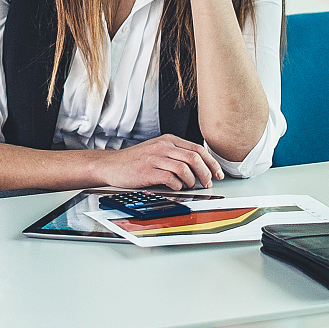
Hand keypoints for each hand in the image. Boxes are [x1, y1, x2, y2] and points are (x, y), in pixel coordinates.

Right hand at [96, 135, 225, 190]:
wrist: (111, 165)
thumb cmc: (134, 161)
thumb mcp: (157, 151)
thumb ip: (175, 155)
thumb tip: (199, 168)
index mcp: (168, 140)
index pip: (198, 149)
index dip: (211, 162)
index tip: (217, 173)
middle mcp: (163, 146)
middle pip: (195, 157)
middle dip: (206, 172)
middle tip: (208, 183)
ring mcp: (155, 158)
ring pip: (185, 167)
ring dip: (193, 180)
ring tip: (191, 186)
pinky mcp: (148, 171)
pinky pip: (171, 178)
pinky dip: (178, 185)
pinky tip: (176, 187)